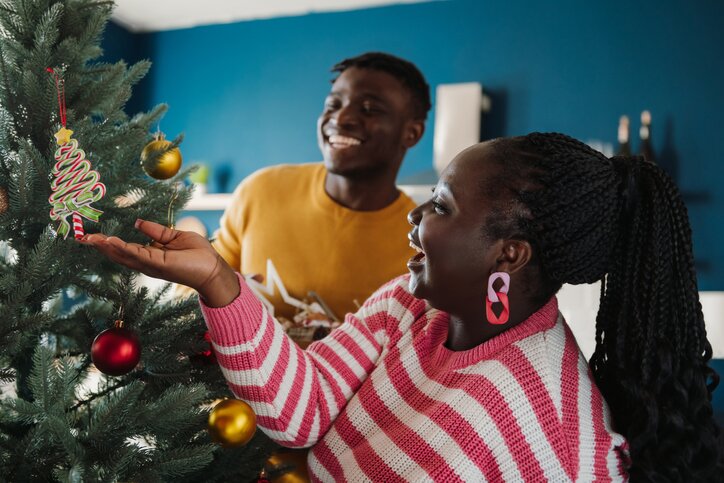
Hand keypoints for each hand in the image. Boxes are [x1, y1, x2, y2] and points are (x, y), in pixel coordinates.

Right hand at [80, 219, 239, 306]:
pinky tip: (110, 241)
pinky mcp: (159, 264)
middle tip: (81, 237)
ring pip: (123, 255)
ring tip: (89, 238)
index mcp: (150, 256)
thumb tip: (138, 222)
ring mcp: (151, 265)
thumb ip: (156, 232)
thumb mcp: (175, 236)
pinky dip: (122, 248)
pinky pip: (137, 254)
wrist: (213, 269)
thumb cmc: (198, 255)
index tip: (91, 236)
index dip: (108, 243)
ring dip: (106, 246)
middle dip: (99, 246)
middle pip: (118, 254)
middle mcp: (147, 263)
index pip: (124, 249)